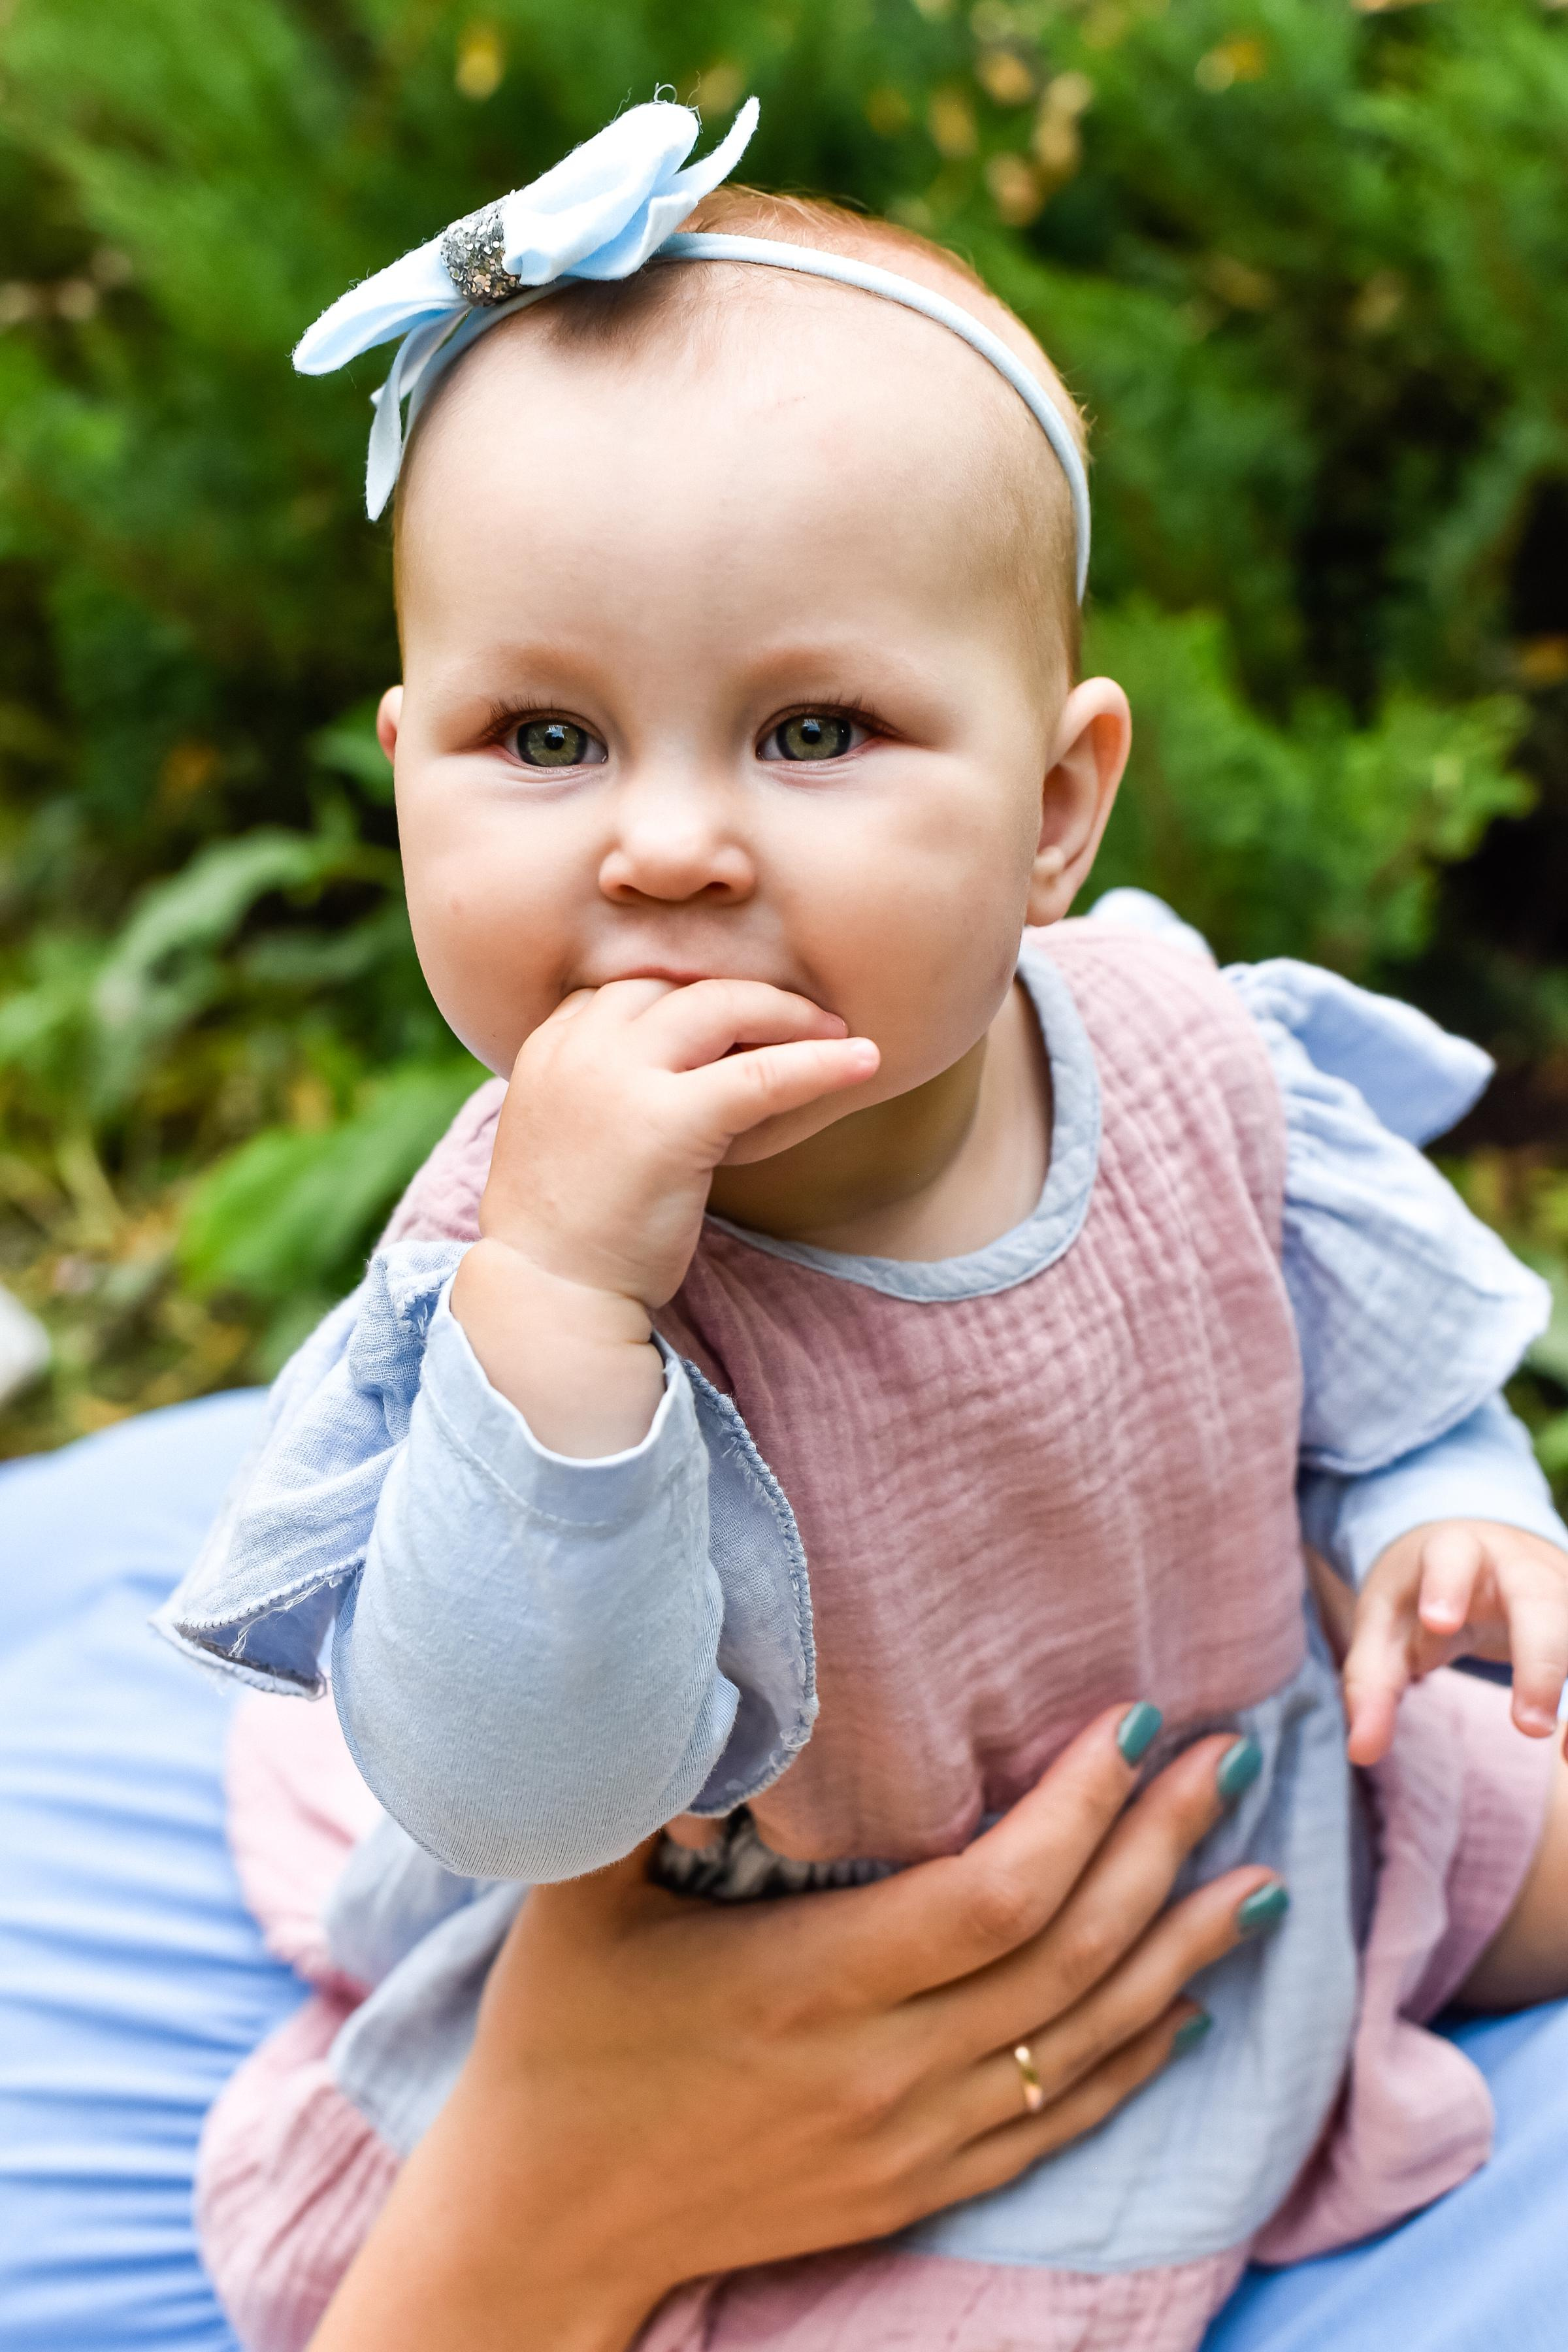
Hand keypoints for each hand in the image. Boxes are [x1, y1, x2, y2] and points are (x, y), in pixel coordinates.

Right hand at [310, 1705, 1284, 2351]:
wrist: (545, 2224)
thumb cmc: (558, 2038)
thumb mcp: (579, 1893)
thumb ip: (647, 1781)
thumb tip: (710, 1673)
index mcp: (813, 1985)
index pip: (996, 1894)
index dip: (1081, 1811)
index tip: (1135, 1724)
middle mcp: (883, 2070)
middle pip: (1069, 1956)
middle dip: (1165, 1851)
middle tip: (1233, 1760)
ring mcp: (910, 2142)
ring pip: (1087, 2042)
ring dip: (1184, 1954)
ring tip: (1261, 1879)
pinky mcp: (914, 2188)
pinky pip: (1056, 2122)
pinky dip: (1135, 2061)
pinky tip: (1188, 2007)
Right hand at [482, 977, 876, 1304]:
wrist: (549, 1298)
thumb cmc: (568, 1231)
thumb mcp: (567, 1131)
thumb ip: (602, 1085)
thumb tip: (672, 1069)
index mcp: (549, 1047)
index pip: (631, 986)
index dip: (691, 995)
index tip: (738, 1017)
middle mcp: (578, 1048)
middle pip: (678, 982)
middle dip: (746, 993)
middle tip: (801, 1016)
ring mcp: (619, 1080)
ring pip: (722, 1007)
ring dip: (788, 1013)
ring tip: (836, 1032)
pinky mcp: (668, 1123)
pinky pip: (761, 1076)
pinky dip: (819, 1064)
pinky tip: (867, 1061)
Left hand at [1341, 1519, 1567, 1765]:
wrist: (1477, 1552)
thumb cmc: (1422, 1594)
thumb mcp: (1385, 1627)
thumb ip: (1371, 1684)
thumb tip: (1361, 1752)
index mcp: (1456, 1551)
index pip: (1452, 1556)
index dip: (1446, 1584)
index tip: (1437, 1622)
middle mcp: (1520, 1566)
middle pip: (1540, 1601)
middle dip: (1540, 1659)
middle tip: (1529, 1727)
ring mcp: (1563, 1590)